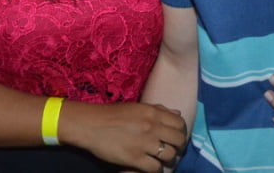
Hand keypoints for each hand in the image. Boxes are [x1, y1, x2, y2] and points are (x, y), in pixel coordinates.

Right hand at [59, 100, 185, 171]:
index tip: (177, 137)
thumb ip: (159, 109)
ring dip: (168, 159)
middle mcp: (152, 127)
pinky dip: (156, 169)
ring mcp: (144, 143)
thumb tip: (178, 112)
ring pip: (170, 155)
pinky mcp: (134, 158)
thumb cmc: (114, 114)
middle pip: (179, 140)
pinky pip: (155, 168)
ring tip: (161, 160)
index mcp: (154, 112)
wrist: (91, 125)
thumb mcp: (138, 106)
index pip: (180, 123)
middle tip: (173, 150)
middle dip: (179, 147)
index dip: (181, 132)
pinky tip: (151, 167)